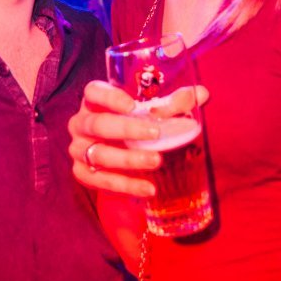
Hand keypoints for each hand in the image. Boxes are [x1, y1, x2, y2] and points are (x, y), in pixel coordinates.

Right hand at [67, 80, 208, 196]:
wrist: (118, 154)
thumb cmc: (136, 124)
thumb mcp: (153, 111)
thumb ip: (175, 102)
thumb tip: (202, 93)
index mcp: (95, 101)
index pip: (93, 91)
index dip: (109, 97)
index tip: (131, 105)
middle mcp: (82, 123)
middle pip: (97, 124)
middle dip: (126, 129)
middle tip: (155, 133)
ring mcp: (78, 149)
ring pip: (97, 154)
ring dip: (128, 159)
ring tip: (156, 161)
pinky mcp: (82, 172)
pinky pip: (99, 180)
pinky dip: (124, 185)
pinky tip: (148, 188)